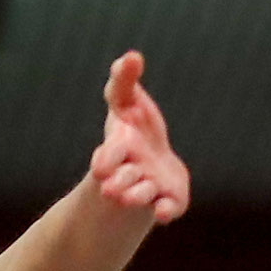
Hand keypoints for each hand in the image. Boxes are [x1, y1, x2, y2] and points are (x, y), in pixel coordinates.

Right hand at [89, 51, 189, 223]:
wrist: (148, 167)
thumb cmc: (133, 131)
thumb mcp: (126, 104)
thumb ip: (123, 83)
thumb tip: (131, 57)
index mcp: (117, 150)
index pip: (109, 155)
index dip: (107, 160)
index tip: (101, 168)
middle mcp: (130, 171)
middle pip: (123, 179)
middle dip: (120, 183)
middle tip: (113, 191)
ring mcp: (149, 186)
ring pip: (142, 193)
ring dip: (137, 194)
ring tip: (131, 198)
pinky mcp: (169, 197)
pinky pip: (168, 206)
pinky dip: (166, 210)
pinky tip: (164, 213)